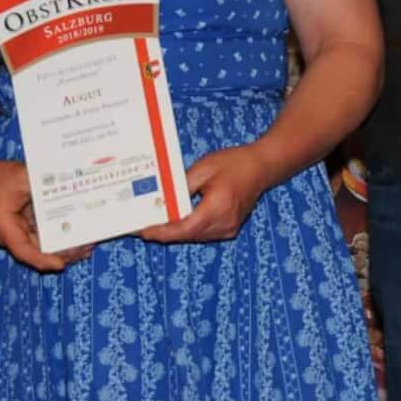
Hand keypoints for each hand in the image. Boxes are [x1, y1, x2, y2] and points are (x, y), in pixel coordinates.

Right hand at [0, 159, 89, 272]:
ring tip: (89, 246)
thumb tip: (63, 186)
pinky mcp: (29, 230)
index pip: (22, 250)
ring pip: (44, 249)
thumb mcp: (19, 175)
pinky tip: (81, 238)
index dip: (41, 259)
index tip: (60, 264)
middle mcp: (13, 236)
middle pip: (38, 253)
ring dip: (66, 249)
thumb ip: (39, 183)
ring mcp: (22, 234)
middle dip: (63, 254)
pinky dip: (62, 239)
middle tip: (86, 249)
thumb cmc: (0, 178)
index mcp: (4, 226)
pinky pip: (46, 239)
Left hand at [139, 146, 274, 245]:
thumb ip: (181, 187)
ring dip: (173, 232)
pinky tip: (172, 222)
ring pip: (193, 237)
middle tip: (139, 226)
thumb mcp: (203, 169)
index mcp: (218, 207)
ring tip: (151, 224)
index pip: (183, 228)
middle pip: (186, 235)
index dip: (161, 231)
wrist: (262, 167)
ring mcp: (228, 229)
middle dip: (162, 233)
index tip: (142, 230)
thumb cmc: (234, 163)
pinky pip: (202, 234)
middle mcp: (224, 224)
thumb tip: (160, 200)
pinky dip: (186, 230)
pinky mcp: (228, 229)